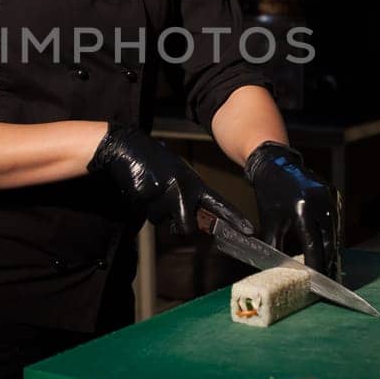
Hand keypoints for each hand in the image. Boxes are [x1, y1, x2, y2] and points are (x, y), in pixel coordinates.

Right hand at [88, 124, 254, 237]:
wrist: (130, 148)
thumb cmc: (156, 165)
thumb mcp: (178, 178)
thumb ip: (188, 199)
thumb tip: (192, 225)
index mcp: (195, 183)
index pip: (219, 204)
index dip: (235, 219)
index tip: (250, 231)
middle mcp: (184, 188)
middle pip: (187, 227)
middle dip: (177, 225)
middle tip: (169, 211)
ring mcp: (166, 192)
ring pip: (164, 221)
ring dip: (157, 212)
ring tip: (152, 191)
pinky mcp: (148, 195)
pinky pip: (149, 215)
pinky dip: (145, 207)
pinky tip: (143, 189)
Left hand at [245, 141, 340, 278]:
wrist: (275, 164)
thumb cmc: (269, 194)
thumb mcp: (269, 222)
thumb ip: (275, 246)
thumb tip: (278, 269)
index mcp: (302, 209)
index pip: (313, 244)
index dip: (316, 264)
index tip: (318, 281)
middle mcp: (320, 202)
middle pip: (329, 240)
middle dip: (328, 261)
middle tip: (330, 280)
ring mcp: (330, 197)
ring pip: (335, 231)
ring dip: (333, 250)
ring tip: (332, 269)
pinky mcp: (334, 194)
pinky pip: (336, 220)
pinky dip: (333, 236)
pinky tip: (331, 249)